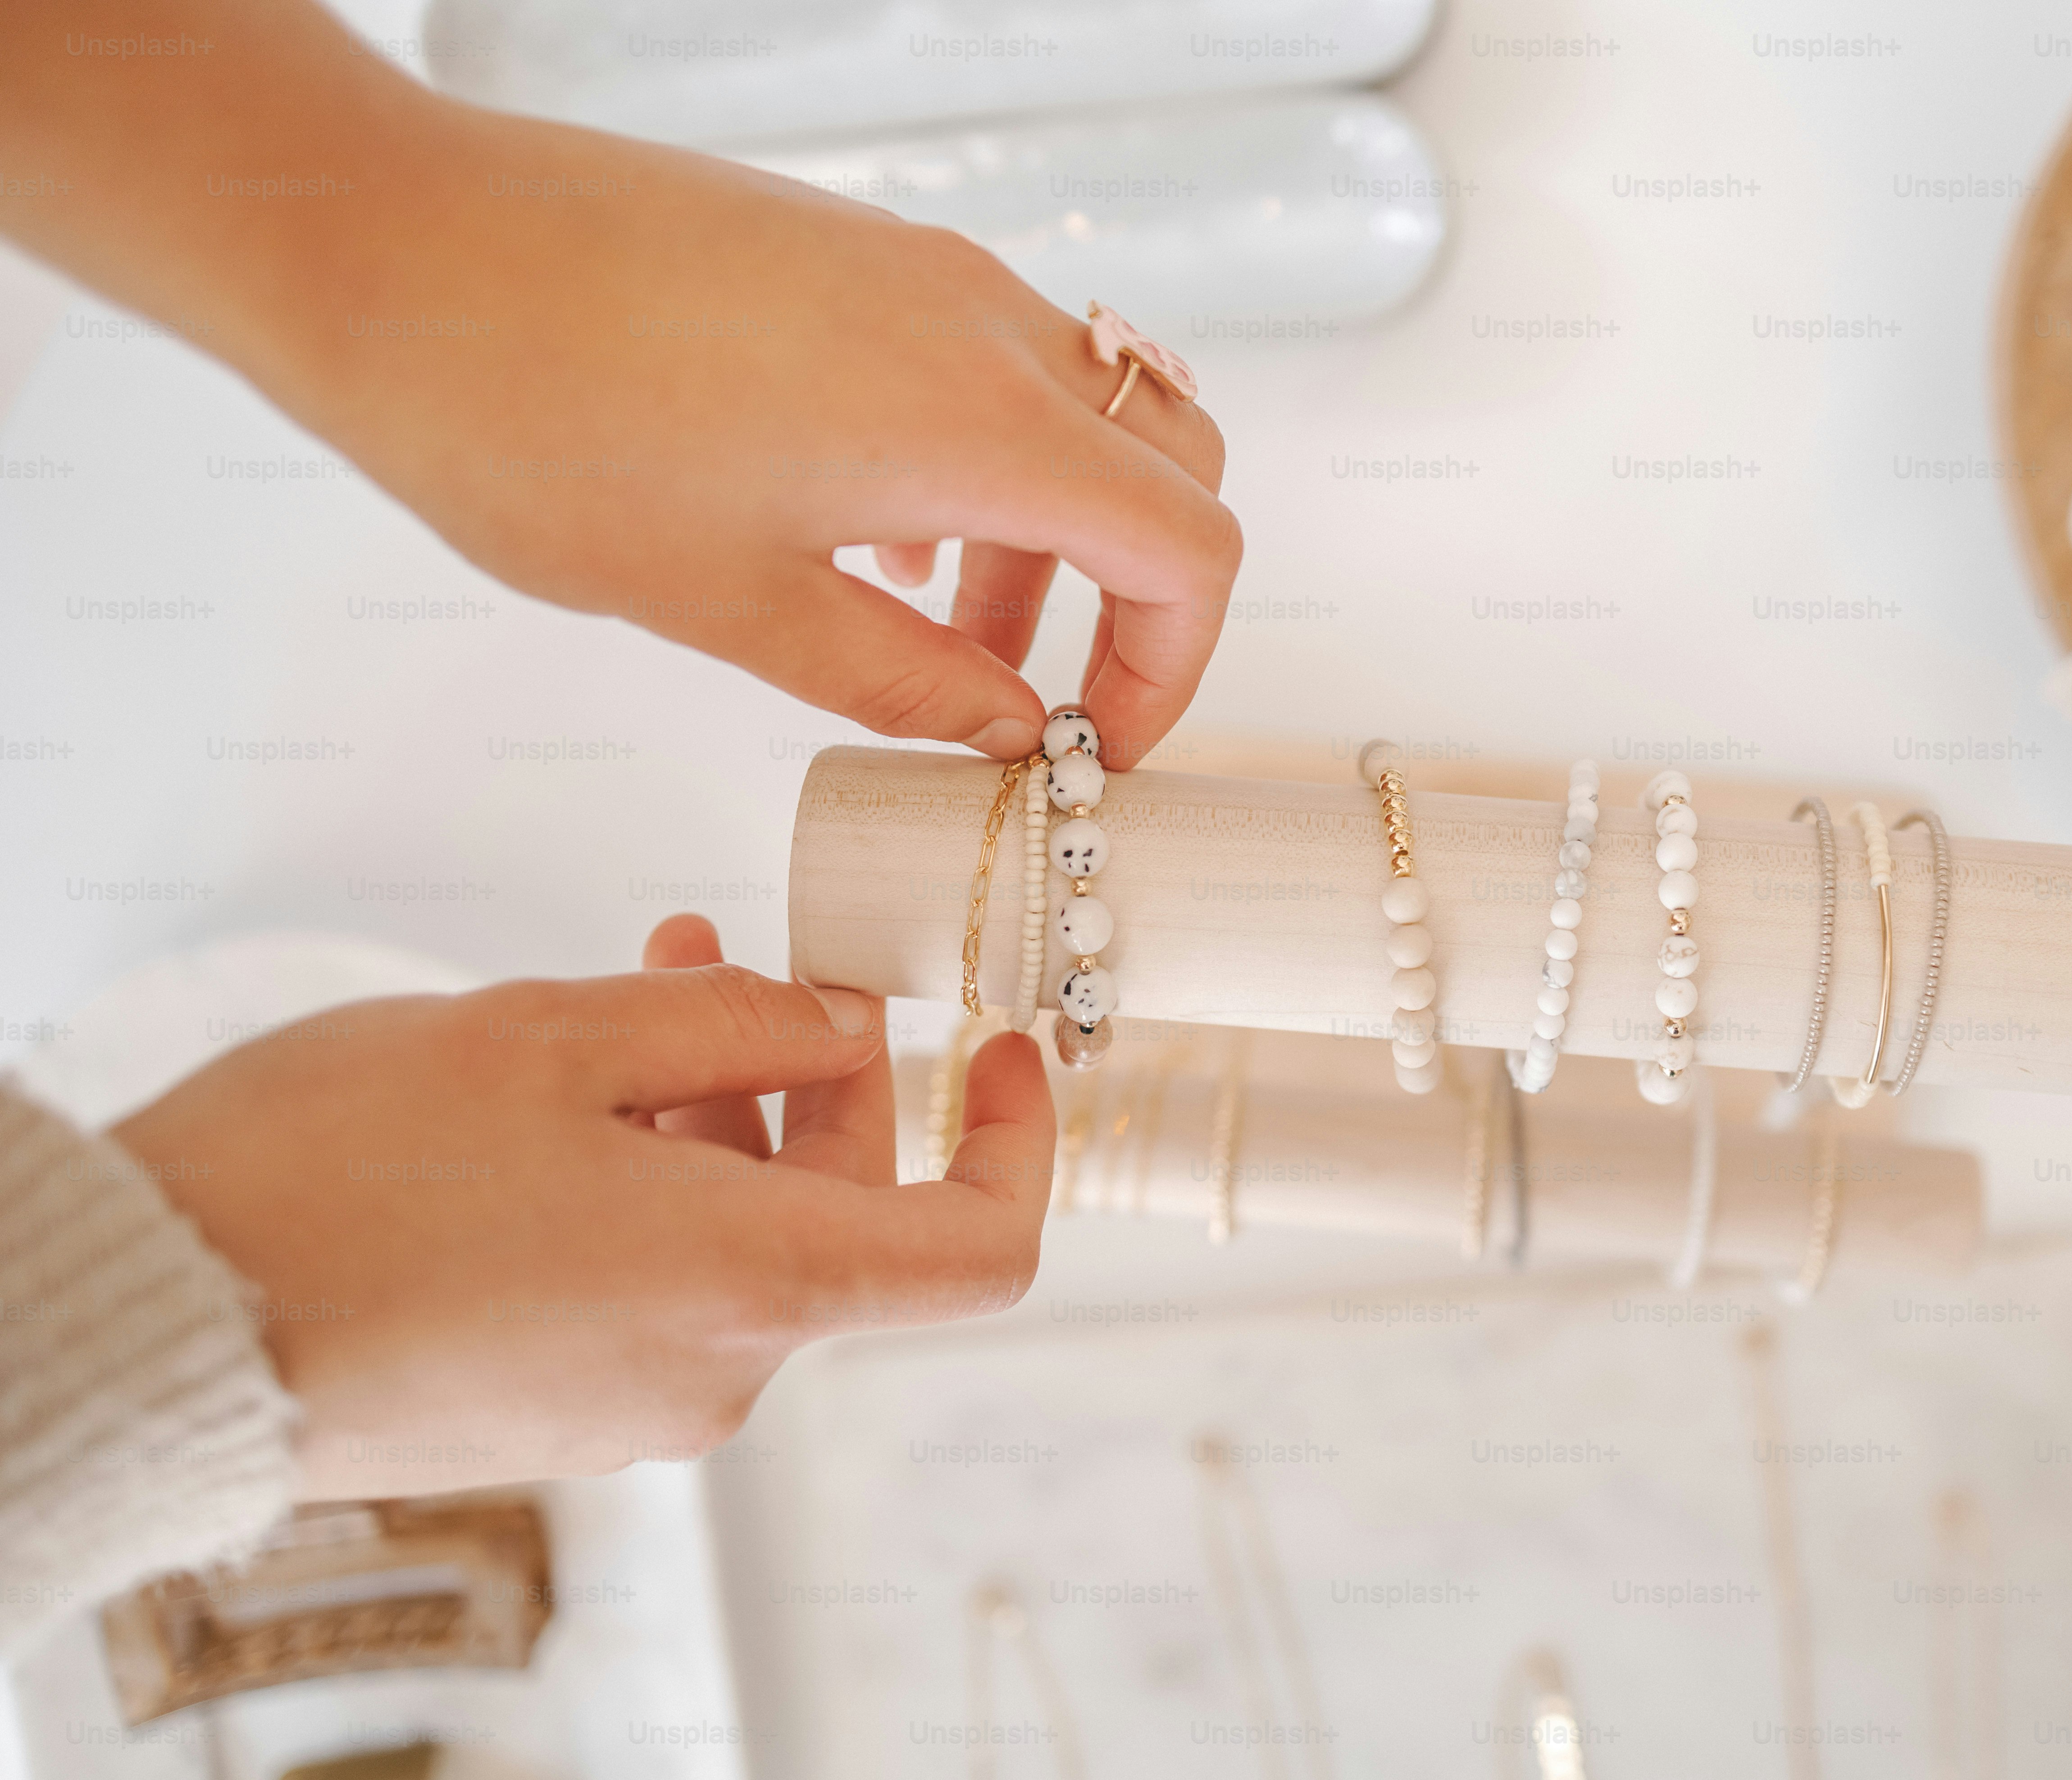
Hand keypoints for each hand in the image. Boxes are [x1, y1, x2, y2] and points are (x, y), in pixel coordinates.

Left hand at [0, 0, 1239, 766]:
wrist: (392, 249)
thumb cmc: (540, 424)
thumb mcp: (735, 604)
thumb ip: (902, 678)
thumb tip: (999, 732)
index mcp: (974, 419)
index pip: (1187, 548)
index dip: (1172, 669)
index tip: (1093, 745)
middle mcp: (979, 325)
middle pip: (1168, 463)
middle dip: (1136, 600)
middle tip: (1040, 698)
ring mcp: (922, 274)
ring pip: (1078, 414)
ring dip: (1051, 538)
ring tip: (940, 634)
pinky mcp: (857, 256)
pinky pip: (986, 364)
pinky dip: (981, 465)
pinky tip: (874, 538)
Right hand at [109, 916, 1053, 1497]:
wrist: (155, 1325)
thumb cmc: (339, 1176)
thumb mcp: (556, 1039)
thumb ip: (733, 1024)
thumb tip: (843, 1026)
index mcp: (750, 1288)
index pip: (978, 1252)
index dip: (1020, 1144)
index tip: (1006, 1046)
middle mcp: (714, 1373)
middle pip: (844, 1219)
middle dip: (814, 1075)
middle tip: (737, 953)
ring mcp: (628, 1407)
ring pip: (737, 1237)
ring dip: (715, 1110)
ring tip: (639, 983)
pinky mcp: (550, 1413)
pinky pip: (655, 1283)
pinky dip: (652, 1180)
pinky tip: (570, 1092)